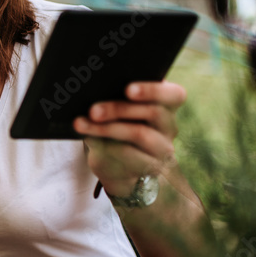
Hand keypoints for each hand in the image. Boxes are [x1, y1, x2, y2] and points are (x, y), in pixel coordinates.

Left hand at [72, 81, 186, 196]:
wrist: (119, 163)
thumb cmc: (116, 123)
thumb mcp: (118, 109)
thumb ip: (114, 97)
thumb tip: (90, 91)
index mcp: (166, 103)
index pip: (174, 94)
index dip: (152, 90)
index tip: (127, 89)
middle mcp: (169, 125)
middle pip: (154, 112)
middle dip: (119, 109)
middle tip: (93, 110)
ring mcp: (163, 147)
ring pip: (140, 133)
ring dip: (107, 128)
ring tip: (81, 124)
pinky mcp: (152, 166)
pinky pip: (131, 155)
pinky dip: (106, 146)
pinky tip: (90, 140)